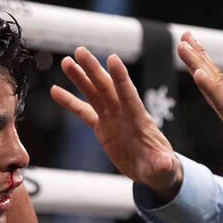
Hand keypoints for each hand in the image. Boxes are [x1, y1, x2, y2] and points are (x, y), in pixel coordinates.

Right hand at [51, 47, 183, 201]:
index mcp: (139, 120)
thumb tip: (166, 164)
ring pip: (94, 94)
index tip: (112, 59)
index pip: (129, 96)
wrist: (153, 170)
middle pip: (107, 88)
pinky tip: (55, 90)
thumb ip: (163, 165)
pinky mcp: (102, 127)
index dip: (121, 78)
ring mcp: (112, 118)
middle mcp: (124, 114)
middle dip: (94, 70)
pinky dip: (70, 102)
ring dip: (80, 78)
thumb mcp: (164, 169)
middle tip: (80, 51)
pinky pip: (83, 112)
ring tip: (66, 61)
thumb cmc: (162, 168)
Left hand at [176, 31, 222, 189]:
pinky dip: (211, 87)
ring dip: (199, 63)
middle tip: (185, 36)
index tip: (193, 57)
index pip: (218, 94)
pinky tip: (199, 72)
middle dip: (199, 58)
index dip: (205, 74)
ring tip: (184, 43)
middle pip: (216, 81)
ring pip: (217, 85)